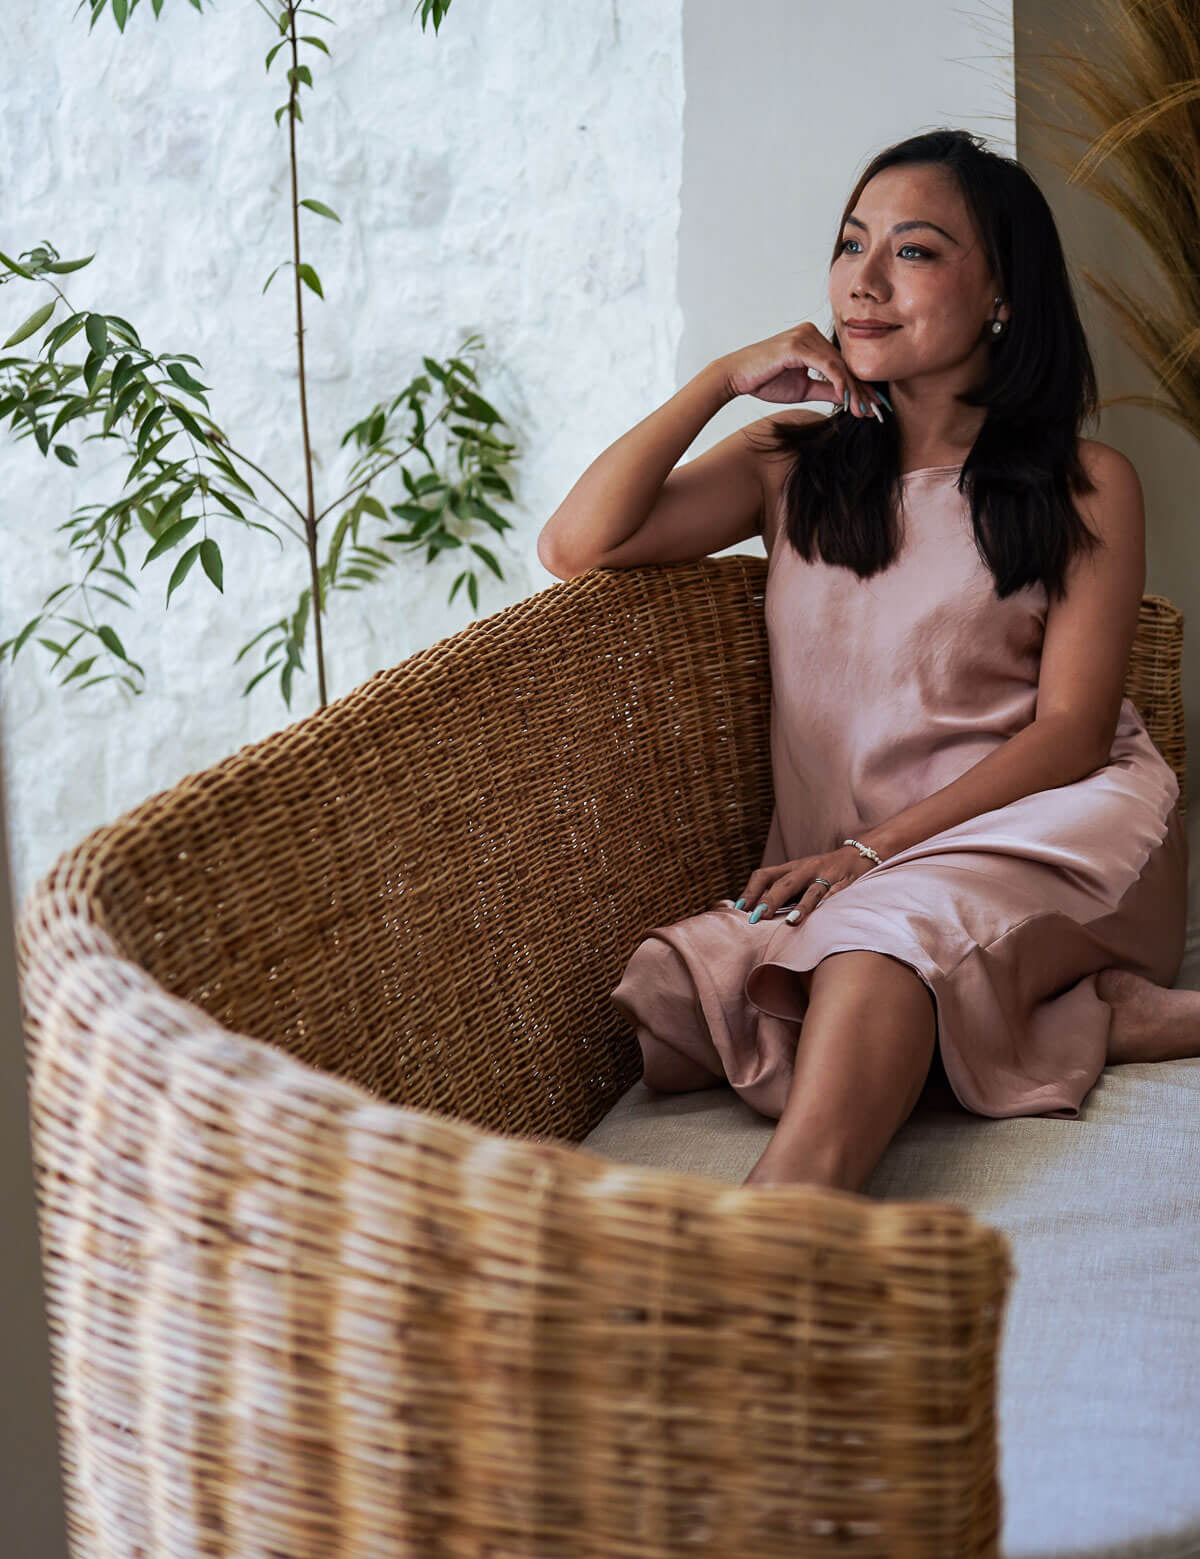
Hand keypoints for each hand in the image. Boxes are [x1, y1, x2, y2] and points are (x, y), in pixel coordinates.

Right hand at [716, 322, 889, 415]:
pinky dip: (839, 382)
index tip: (874, 406)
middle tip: (878, 411)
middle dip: (862, 390)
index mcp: (812, 340)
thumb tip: (849, 397)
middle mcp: (811, 333)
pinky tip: (848, 399)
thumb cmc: (765, 380)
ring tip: (865, 410)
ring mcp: (805, 336)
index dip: (859, 385)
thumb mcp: (803, 389)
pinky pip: (826, 365)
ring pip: (839, 366)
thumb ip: (826, 390)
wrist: (737, 376)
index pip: (842, 365)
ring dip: (854, 390)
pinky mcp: (798, 345)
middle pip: (844, 364)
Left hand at [727, 845, 877, 925]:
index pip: (764, 875)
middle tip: (757, 917)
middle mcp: (806, 869)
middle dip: (770, 900)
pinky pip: (837, 894)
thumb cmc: (822, 871)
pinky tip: (824, 916)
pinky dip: (830, 905)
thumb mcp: (799, 876)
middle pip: (784, 883)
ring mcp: (826, 875)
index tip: (738, 909)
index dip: (750, 891)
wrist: (860, 854)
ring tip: (791, 921)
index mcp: (790, 868)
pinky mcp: (845, 883)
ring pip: (812, 890)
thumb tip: (755, 911)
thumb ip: (780, 891)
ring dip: (801, 906)